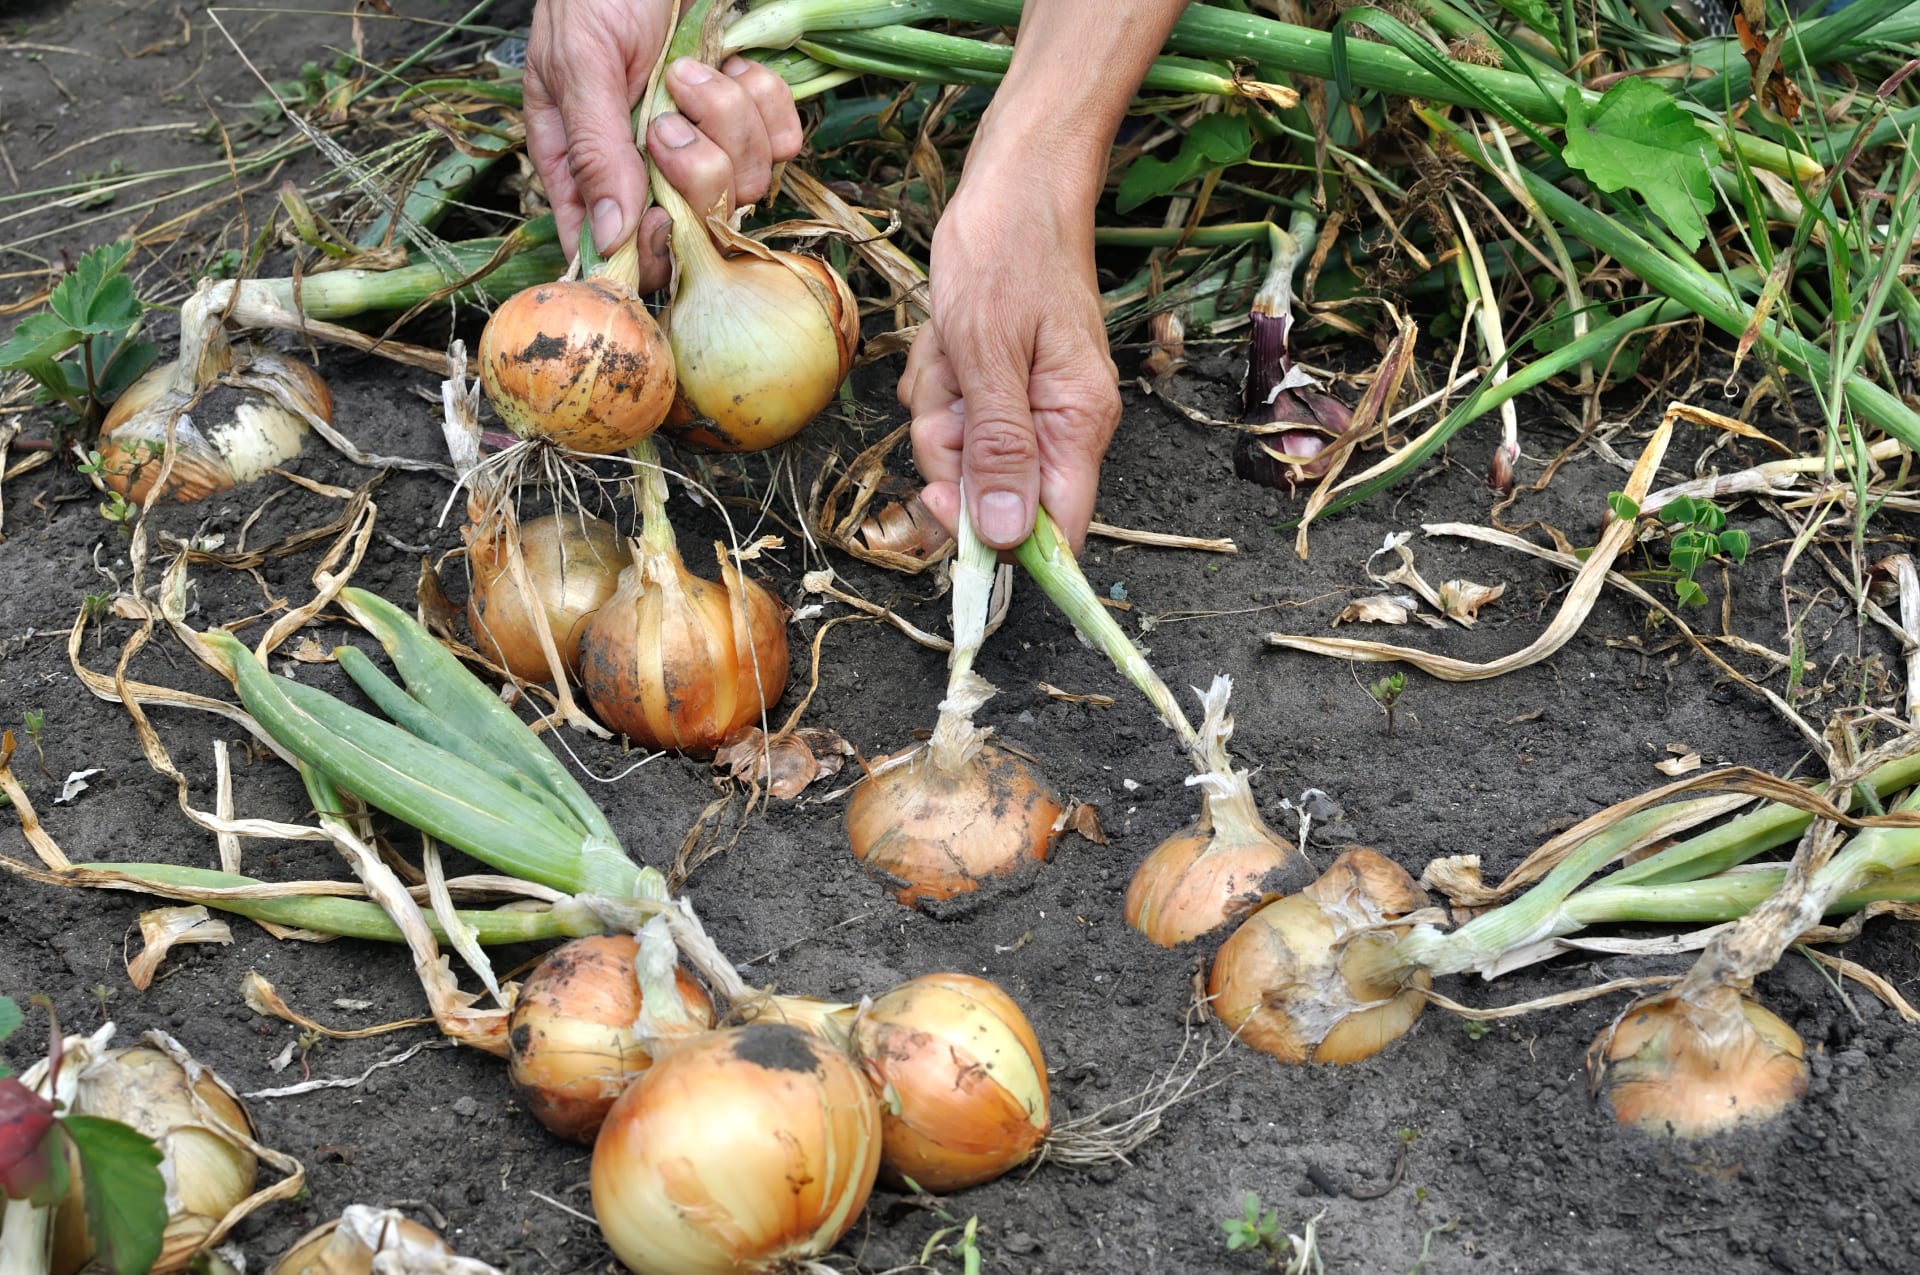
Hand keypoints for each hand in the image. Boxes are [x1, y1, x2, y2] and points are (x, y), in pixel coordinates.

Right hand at [524, 0, 802, 288]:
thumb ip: (594, 150)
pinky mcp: (749, 116)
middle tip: (666, 114)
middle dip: (694, 168)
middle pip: (695, 223)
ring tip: (692, 69)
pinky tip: (732, 64)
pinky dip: (764, 99)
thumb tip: (610, 240)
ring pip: (744, 182)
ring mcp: (705, 141)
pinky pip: (781, 142)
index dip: (648, 249)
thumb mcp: (580, 62)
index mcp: (586, 164)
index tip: (662, 219)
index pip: (618, 247)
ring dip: (728, 119)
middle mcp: (647, 165)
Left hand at [901, 168, 1120, 552]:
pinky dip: (938, 378)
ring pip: (962, 453)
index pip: (1053, 532)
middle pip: (992, 496)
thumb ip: (997, 449)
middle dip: (948, 447)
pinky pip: (953, 413)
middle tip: (947, 386)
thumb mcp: (987, 351)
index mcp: (1076, 424)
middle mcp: (1061, 424)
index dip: (993, 536)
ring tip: (950, 344)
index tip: (941, 499)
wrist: (1015, 180)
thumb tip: (1009, 538)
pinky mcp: (1001, 384)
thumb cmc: (1005, 250)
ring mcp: (1030, 404)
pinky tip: (947, 336)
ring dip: (938, 402)